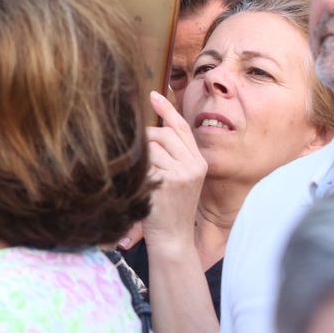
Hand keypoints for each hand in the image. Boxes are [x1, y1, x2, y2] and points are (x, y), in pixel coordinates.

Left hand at [139, 92, 207, 249]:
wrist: (172, 238)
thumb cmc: (168, 208)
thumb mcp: (179, 179)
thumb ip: (172, 155)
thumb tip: (152, 129)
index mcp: (198, 162)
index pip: (181, 128)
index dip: (167, 109)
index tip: (153, 94)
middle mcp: (193, 165)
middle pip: (162, 133)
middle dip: (145, 140)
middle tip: (141, 160)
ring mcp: (181, 174)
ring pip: (150, 146)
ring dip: (139, 158)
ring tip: (143, 178)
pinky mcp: (167, 182)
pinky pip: (143, 162)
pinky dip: (135, 170)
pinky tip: (139, 184)